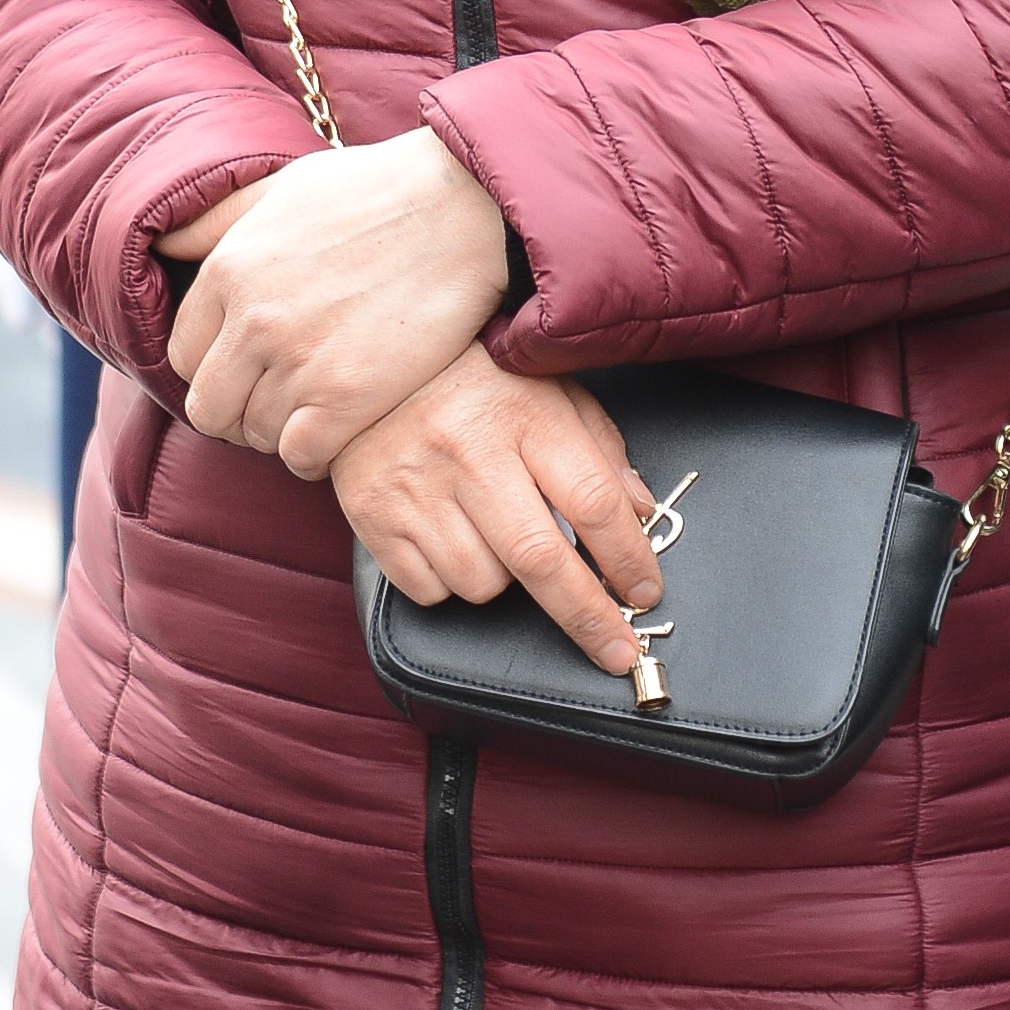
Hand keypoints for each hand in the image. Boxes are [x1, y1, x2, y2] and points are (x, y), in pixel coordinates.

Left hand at [164, 126, 510, 476]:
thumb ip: (217, 220)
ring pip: (258, 436)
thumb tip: (165, 241)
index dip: (215, 369)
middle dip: (239, 411)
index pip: (184, 356)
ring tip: (320, 402)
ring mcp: (298, 362)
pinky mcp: (347, 399)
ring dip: (284, 428)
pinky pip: (301, 457)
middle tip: (280, 399)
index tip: (249, 369)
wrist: (463, 208)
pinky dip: (316, 451)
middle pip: (210, 409)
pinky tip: (340, 424)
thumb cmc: (374, 192)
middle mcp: (252, 321)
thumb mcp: (282, 188)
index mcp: (229, 271)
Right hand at [330, 353, 660, 676]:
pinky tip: (453, 538)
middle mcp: (470, 452)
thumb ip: (600, 447)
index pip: (592, 500)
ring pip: (483, 583)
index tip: (645, 590)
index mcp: (524, 414)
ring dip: (506, 581)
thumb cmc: (473, 375)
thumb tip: (639, 512)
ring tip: (498, 536)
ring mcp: (417, 487)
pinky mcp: (374, 516)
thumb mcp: (549, 387)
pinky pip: (431, 590)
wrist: (365, 359)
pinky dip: (451, 582)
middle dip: (588, 616)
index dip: (628, 557)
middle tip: (617, 649)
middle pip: (540, 559)